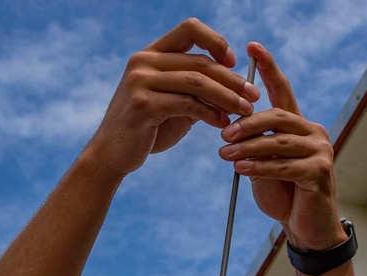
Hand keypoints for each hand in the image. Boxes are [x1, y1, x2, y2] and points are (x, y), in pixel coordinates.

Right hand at [86, 19, 260, 178]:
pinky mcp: (143, 105)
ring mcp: (141, 82)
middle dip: (232, 79)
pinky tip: (223, 125)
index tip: (234, 62)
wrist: (113, 155)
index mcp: (150, 54)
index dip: (216, 42)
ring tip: (246, 111)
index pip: (189, 29)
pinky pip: (188, 105)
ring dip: (227, 97)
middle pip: (199, 62)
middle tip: (253, 96)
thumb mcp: (173, 103)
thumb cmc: (146, 129)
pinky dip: (211, 114)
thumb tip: (234, 84)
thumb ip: (195, 90)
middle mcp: (143, 61)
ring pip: (197, 82)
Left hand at [218, 42, 346, 250]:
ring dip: (248, 147)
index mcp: (299, 125)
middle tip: (222, 131)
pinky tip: (241, 169)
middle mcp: (313, 132)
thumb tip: (229, 130)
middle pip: (276, 116)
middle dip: (246, 123)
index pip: (283, 90)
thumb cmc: (283, 195)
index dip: (268, 68)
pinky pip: (285, 165)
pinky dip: (260, 167)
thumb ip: (253, 145)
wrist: (305, 228)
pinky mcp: (320, 172)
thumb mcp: (263, 165)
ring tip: (224, 153)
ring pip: (278, 142)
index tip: (252, 47)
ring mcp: (321, 151)